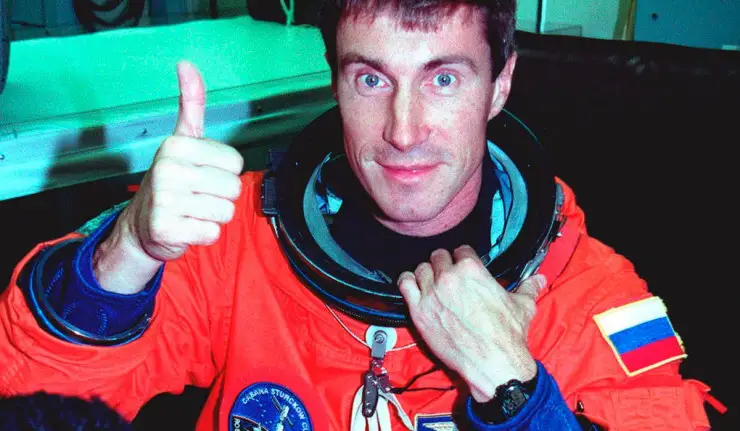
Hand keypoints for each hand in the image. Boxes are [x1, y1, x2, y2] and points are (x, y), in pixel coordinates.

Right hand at [117, 60, 243, 262]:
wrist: (142, 226)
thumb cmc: (171, 180)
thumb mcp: (181, 140)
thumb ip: (191, 104)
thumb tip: (186, 63)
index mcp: (176, 145)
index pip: (235, 163)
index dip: (224, 171)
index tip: (202, 173)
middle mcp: (168, 170)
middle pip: (233, 188)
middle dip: (220, 195)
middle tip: (197, 195)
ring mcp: (166, 201)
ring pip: (226, 212)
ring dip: (213, 216)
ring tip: (192, 211)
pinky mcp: (167, 230)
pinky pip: (212, 233)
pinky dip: (204, 234)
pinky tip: (186, 227)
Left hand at [397, 245, 545, 402]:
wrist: (493, 363)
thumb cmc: (509, 334)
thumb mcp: (523, 306)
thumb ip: (528, 288)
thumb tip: (539, 279)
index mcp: (471, 268)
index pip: (461, 250)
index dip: (463, 259)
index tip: (464, 267)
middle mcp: (448, 276)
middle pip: (438, 257)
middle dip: (444, 265)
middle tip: (448, 277)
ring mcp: (431, 292)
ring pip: (421, 269)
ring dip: (426, 274)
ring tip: (432, 284)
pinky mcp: (419, 310)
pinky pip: (405, 284)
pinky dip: (408, 283)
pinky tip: (415, 288)